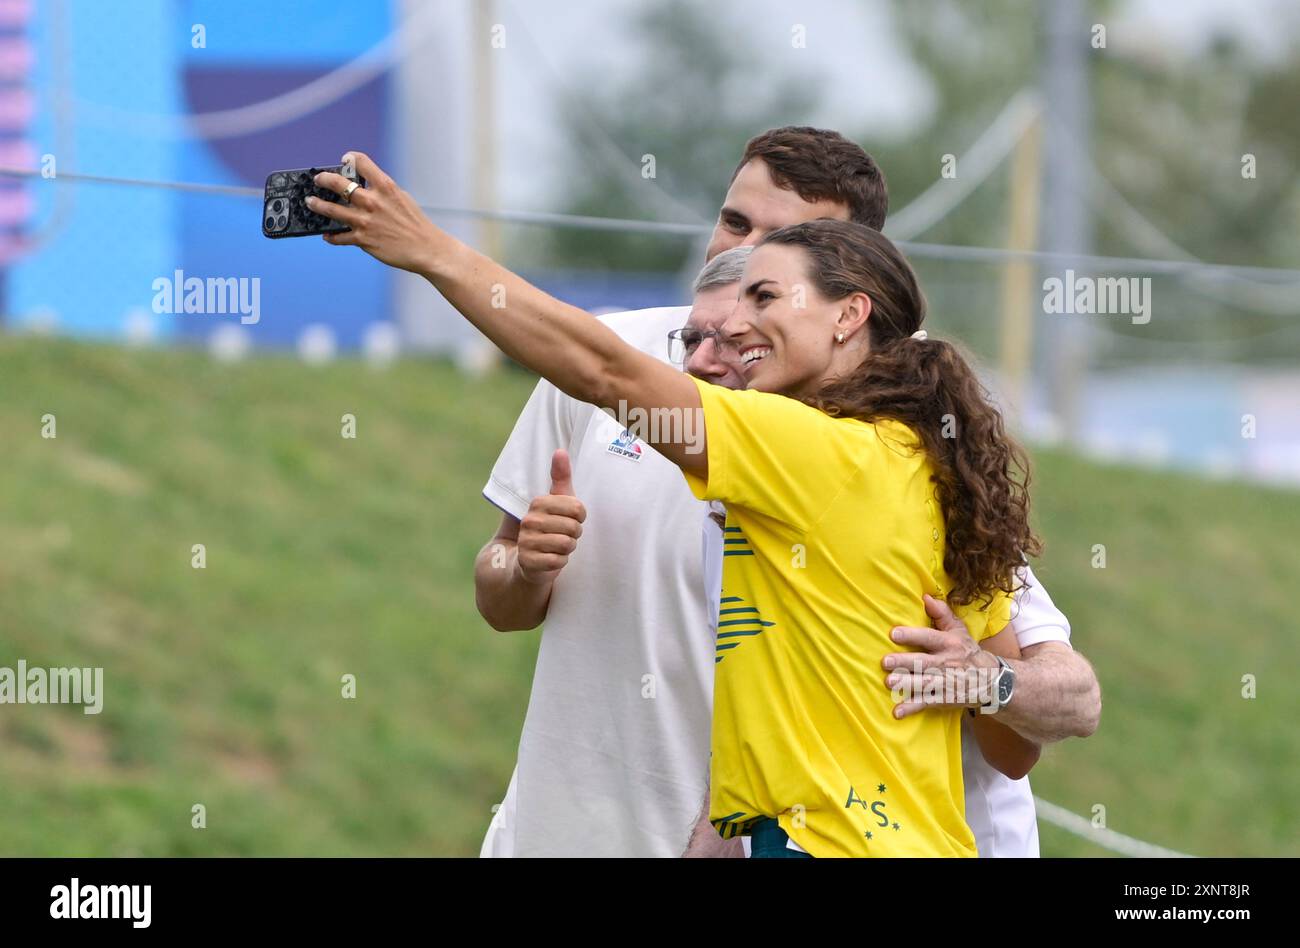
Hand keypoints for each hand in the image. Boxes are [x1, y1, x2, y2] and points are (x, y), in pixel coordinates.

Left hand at [309, 151, 445, 274]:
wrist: (426, 249)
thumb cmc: (416, 224)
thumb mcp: (402, 198)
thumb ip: (383, 191)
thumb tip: (365, 188)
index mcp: (385, 187)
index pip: (361, 162)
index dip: (350, 158)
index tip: (344, 160)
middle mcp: (373, 201)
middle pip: (338, 183)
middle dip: (323, 179)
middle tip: (318, 179)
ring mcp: (365, 221)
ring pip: (331, 209)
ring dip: (317, 205)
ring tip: (310, 202)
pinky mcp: (363, 240)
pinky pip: (339, 236)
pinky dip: (331, 236)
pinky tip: (327, 235)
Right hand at [515, 449, 586, 585]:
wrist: (527, 559)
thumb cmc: (550, 526)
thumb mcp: (558, 501)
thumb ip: (560, 477)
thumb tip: (560, 451)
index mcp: (538, 503)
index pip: (578, 508)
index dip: (580, 517)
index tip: (569, 519)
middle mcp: (530, 520)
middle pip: (574, 527)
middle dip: (574, 534)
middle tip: (563, 535)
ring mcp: (527, 541)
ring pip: (567, 544)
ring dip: (567, 548)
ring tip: (557, 546)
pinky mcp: (528, 561)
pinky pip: (559, 561)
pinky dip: (560, 562)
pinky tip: (550, 558)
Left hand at [882, 594, 999, 717]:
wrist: (993, 681)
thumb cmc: (967, 651)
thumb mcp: (959, 630)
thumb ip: (942, 613)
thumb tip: (925, 596)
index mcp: (949, 644)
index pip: (929, 637)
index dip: (912, 635)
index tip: (893, 633)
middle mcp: (947, 663)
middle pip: (923, 662)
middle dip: (904, 662)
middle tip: (885, 662)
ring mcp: (945, 683)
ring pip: (924, 683)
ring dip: (906, 684)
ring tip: (889, 682)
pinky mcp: (944, 699)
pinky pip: (926, 703)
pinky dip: (912, 708)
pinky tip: (897, 711)